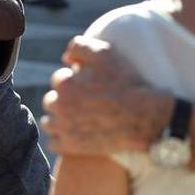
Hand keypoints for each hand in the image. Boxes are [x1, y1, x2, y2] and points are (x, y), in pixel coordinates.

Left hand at [41, 36, 170, 154]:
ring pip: (49, 123)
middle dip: (64, 100)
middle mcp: (60, 107)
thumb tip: (65, 58)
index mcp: (65, 84)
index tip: (88, 86)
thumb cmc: (126, 83)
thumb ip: (80, 47)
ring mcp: (64, 129)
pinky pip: (54, 144)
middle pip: (51, 101)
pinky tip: (78, 135)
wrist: (145, 117)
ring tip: (79, 119)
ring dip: (59, 120)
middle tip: (84, 103)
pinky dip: (63, 140)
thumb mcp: (106, 54)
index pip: (58, 79)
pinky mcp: (71, 147)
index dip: (74, 80)